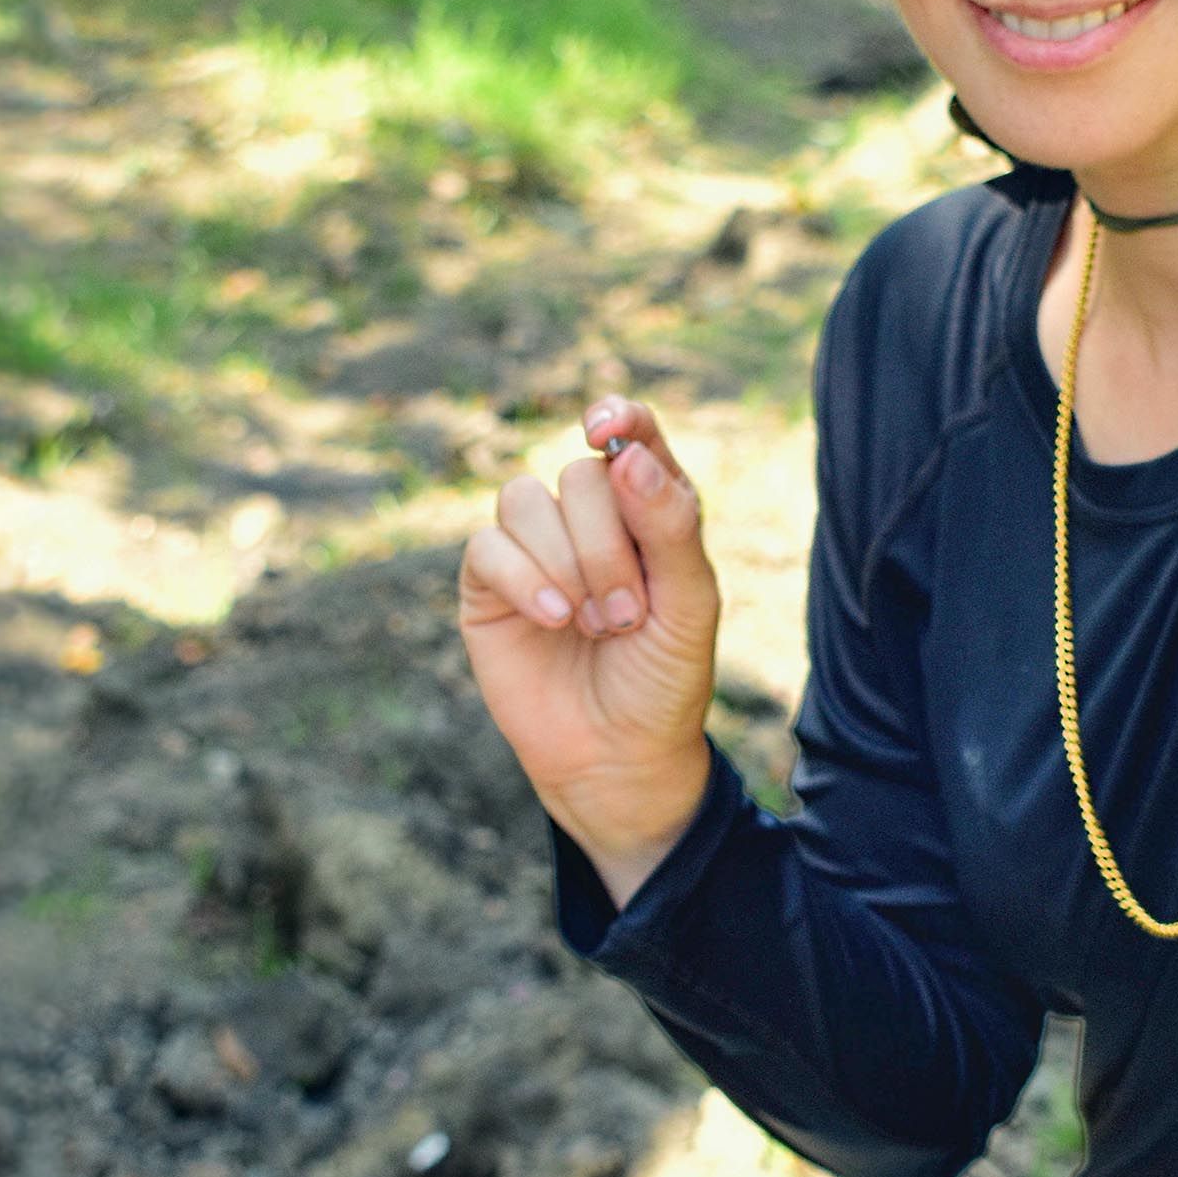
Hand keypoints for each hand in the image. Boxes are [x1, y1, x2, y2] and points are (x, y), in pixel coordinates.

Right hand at [455, 396, 722, 906]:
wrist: (616, 758)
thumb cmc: (662, 681)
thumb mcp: (688, 606)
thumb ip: (667, 526)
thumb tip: (623, 454)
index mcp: (647, 511)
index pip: (630, 437)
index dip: (618, 419)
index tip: (604, 428)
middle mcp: (588, 519)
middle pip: (581, 476)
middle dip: (607, 545)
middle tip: (627, 614)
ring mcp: (533, 548)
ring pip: (527, 500)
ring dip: (566, 564)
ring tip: (594, 624)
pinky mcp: (488, 583)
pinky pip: (488, 545)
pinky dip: (524, 578)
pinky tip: (554, 620)